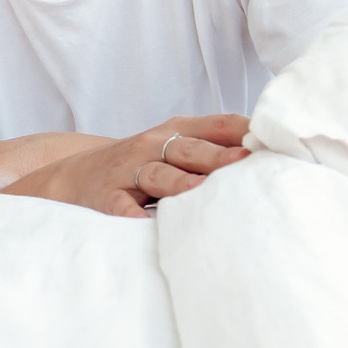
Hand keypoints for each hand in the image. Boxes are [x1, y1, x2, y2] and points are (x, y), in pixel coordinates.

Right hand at [2, 115, 252, 218]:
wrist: (75, 174)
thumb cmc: (142, 163)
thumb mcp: (175, 146)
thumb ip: (216, 145)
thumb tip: (273, 154)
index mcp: (175, 130)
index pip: (215, 125)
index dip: (242, 131)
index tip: (272, 143)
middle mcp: (152, 146)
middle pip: (189, 148)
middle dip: (218, 155)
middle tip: (246, 163)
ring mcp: (127, 170)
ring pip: (158, 174)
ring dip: (180, 183)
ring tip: (202, 192)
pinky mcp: (106, 196)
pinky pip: (120, 206)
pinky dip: (131, 214)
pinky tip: (144, 223)